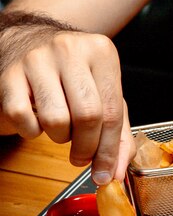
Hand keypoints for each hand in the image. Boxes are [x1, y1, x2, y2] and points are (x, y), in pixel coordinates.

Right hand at [0, 30, 135, 183]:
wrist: (28, 42)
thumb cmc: (72, 74)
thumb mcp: (104, 94)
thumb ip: (117, 134)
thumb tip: (117, 171)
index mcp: (102, 53)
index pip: (112, 111)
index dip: (110, 150)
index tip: (106, 172)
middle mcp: (71, 50)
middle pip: (87, 115)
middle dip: (86, 148)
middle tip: (82, 157)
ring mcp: (37, 60)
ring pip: (56, 119)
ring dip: (60, 137)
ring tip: (61, 128)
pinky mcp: (9, 74)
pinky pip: (22, 117)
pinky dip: (31, 131)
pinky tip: (37, 121)